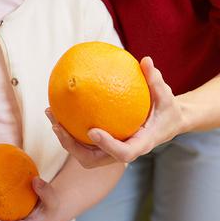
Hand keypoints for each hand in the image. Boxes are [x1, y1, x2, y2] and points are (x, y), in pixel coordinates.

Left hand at [48, 57, 184, 167]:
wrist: (167, 123)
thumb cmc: (167, 109)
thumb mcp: (166, 95)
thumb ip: (155, 80)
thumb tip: (145, 60)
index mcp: (141, 144)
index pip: (124, 153)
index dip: (107, 145)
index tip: (92, 130)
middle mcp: (123, 151)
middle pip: (94, 160)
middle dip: (73, 147)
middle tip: (58, 126)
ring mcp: (112, 151)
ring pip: (84, 154)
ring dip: (65, 139)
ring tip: (52, 115)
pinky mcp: (105, 145)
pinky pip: (84, 143)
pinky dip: (70, 130)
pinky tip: (59, 110)